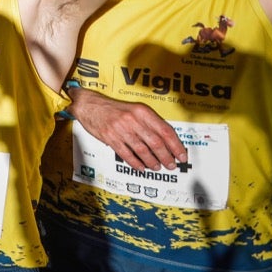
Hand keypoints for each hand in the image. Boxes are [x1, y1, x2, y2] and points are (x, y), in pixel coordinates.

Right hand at [70, 87, 186, 171]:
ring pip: (142, 150)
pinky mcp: (110, 137)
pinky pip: (126, 154)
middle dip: (166, 157)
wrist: (89, 105)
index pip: (165, 131)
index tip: (182, 155)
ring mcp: (120, 129)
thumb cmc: (113, 108)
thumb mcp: (134, 109)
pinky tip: (141, 167)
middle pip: (156, 143)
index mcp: (142, 111)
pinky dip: (135, 163)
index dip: (176, 146)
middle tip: (171, 165)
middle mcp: (133, 119)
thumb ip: (149, 122)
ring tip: (157, 167)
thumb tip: (167, 141)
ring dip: (152, 162)